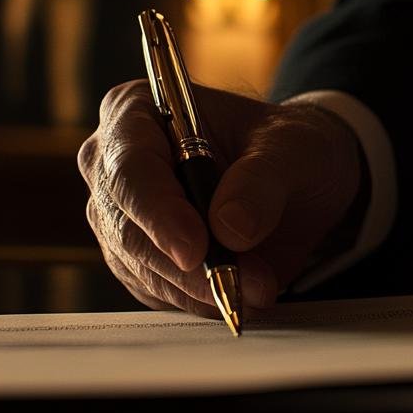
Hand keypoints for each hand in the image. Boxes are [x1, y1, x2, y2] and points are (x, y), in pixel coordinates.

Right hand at [79, 80, 362, 314]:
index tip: (195, 251)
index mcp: (136, 112)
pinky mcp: (138, 258)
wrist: (299, 180)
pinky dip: (198, 300)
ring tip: (259, 286)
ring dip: (200, 288)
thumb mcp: (293, 148)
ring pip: (140, 268)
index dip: (158, 213)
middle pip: (125, 226)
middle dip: (187, 266)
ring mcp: (120, 215)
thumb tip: (229, 227)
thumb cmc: (288, 146)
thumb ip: (262, 181)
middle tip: (249, 283)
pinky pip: (157, 290)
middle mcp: (113, 163)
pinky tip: (239, 291)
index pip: (129, 168)